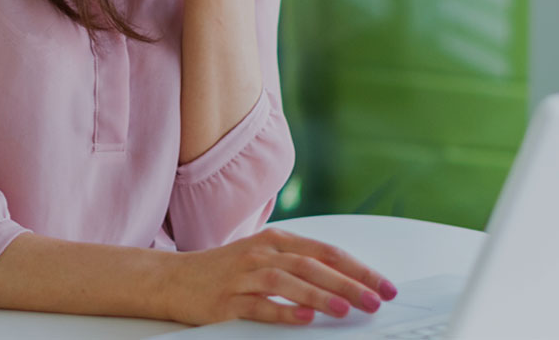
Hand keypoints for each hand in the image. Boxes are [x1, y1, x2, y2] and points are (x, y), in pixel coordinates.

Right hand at [166, 227, 397, 325]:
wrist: (174, 278)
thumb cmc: (227, 269)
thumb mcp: (264, 256)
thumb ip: (298, 264)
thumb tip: (342, 281)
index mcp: (278, 239)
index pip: (327, 251)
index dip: (359, 268)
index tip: (384, 285)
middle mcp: (264, 252)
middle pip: (315, 265)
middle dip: (350, 283)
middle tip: (377, 299)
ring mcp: (245, 275)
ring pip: (290, 282)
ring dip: (322, 295)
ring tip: (348, 309)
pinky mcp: (227, 301)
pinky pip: (261, 306)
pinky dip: (285, 311)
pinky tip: (305, 318)